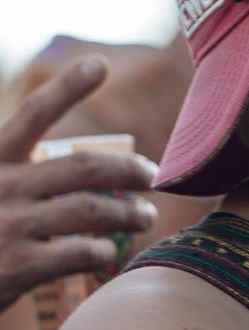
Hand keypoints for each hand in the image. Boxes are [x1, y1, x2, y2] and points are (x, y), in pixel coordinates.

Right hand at [0, 56, 157, 309]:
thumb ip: (22, 174)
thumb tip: (85, 171)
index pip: (34, 115)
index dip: (68, 88)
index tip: (100, 63)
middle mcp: (1, 185)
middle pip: (86, 167)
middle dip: (130, 169)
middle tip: (153, 177)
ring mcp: (11, 225)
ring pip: (94, 210)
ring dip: (130, 213)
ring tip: (146, 217)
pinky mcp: (20, 266)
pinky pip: (83, 251)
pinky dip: (104, 250)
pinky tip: (109, 251)